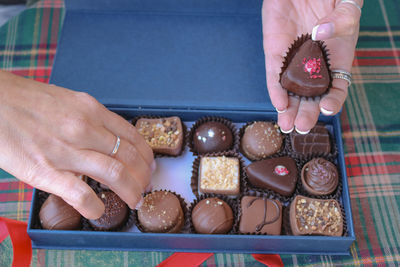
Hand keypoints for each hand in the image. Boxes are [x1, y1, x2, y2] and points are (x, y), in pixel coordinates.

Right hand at [0, 71, 154, 218]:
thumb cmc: (27, 102)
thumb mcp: (68, 101)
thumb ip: (91, 119)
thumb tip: (110, 139)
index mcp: (90, 110)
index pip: (131, 135)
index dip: (146, 155)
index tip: (149, 165)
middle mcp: (84, 128)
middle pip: (128, 156)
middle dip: (143, 175)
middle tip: (145, 186)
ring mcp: (66, 150)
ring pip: (114, 173)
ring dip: (130, 190)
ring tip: (135, 200)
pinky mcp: (45, 170)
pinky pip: (80, 193)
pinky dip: (94, 206)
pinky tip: (99, 210)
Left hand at [262, 0, 361, 132]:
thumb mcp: (346, 5)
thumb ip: (342, 19)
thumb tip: (321, 34)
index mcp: (337, 57)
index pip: (337, 86)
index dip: (334, 99)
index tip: (328, 108)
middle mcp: (315, 63)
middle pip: (312, 95)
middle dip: (307, 112)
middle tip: (302, 126)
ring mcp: (294, 59)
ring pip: (291, 90)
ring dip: (289, 109)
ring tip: (287, 125)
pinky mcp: (275, 51)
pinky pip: (274, 74)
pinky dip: (275, 88)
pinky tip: (278, 103)